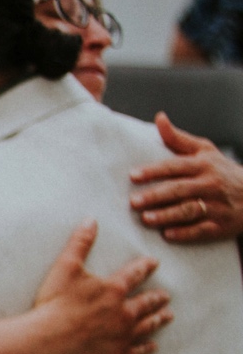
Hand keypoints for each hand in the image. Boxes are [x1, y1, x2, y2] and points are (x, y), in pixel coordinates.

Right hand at [26, 220, 170, 353]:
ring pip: (148, 325)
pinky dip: (147, 348)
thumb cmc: (54, 303)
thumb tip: (91, 220)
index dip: (146, 266)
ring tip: (167, 315)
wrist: (46, 341)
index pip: (136, 274)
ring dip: (158, 319)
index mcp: (114, 289)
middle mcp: (125, 312)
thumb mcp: (65, 268)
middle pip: (148, 302)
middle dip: (158, 297)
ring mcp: (123, 335)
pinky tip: (152, 345)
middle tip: (166, 295)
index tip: (154, 263)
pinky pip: (137, 351)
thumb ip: (80, 243)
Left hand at [129, 114, 242, 243]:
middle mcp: (210, 184)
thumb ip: (177, 139)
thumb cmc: (220, 170)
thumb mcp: (203, 151)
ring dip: (168, 215)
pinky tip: (168, 235)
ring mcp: (216, 205)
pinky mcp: (220, 225)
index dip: (154, 171)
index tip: (133, 176)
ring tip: (146, 219)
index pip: (175, 166)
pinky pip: (202, 230)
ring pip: (190, 210)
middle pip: (180, 189)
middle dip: (156, 195)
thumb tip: (159, 118)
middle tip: (133, 202)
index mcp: (203, 165)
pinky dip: (186, 233)